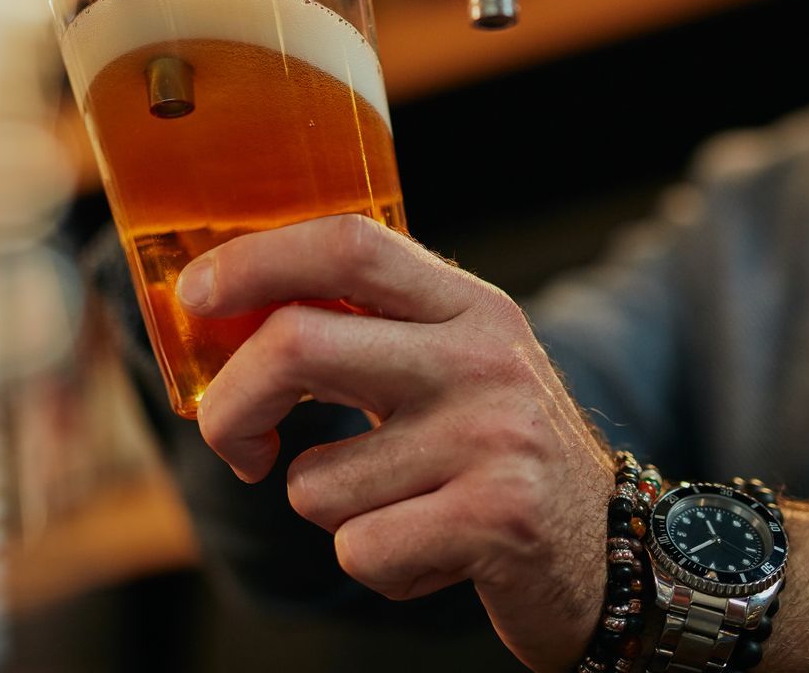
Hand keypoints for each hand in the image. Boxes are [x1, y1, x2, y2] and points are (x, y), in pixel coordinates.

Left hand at [176, 215, 615, 671]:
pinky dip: (375, 564)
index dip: (255, 260)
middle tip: (235, 442)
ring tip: (401, 507)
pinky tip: (430, 551)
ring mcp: (492, 436)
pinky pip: (359, 549)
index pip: (348, 245)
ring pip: (316, 480)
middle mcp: (482, 356)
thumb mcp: (453, 363)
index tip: (195, 296)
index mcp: (466, 305)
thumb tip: (229, 314)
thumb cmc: (497, 452)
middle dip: (231, 404)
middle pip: (296, 344)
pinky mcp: (497, 520)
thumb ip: (368, 328)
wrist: (613, 551)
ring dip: (331, 511)